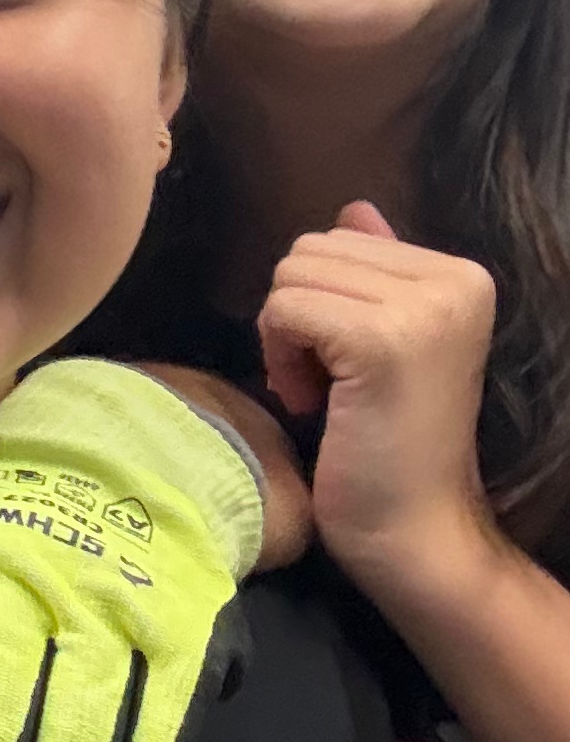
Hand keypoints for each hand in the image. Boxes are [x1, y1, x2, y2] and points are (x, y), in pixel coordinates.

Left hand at [257, 202, 494, 587]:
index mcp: (461, 273)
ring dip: (285, 338)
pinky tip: (310, 402)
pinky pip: (286, 310)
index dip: (317, 303)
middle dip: (295, 315)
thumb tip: (354, 210)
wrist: (415, 531)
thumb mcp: (384, 344)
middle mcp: (454, 279)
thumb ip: (374, 274)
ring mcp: (423, 308)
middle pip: (310, 251)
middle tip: (322, 383)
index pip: (339, 239)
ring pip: (291, 277)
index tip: (340, 367)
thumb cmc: (390, 448)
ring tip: (319, 393)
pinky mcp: (383, 341)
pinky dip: (280, 358)